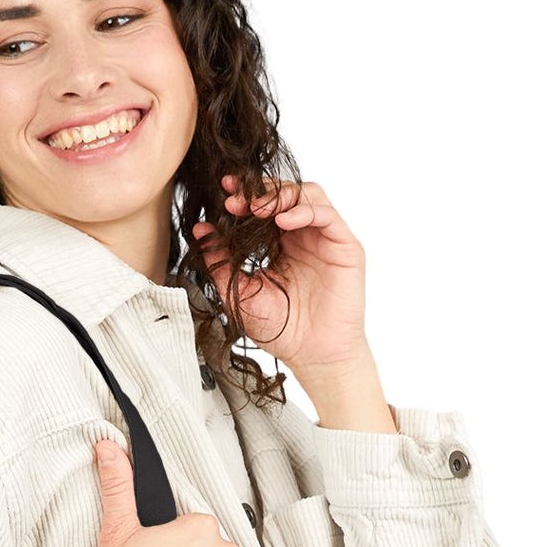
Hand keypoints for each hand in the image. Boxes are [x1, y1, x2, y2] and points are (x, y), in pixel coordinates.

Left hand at [191, 176, 369, 374]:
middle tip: (234, 199)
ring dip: (281, 195)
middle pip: (286, 193)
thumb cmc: (282, 329)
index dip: (245, 195)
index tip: (223, 193)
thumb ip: (221, 262)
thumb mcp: (240, 292)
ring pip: (309, 195)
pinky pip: (327, 215)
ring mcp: (325, 239)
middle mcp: (304, 236)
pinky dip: (304, 211)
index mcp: (280, 244)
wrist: (313, 356)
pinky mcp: (345, 247)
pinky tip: (283, 221)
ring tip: (256, 208)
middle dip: (259, 191)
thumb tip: (200, 231)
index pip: (264, 206)